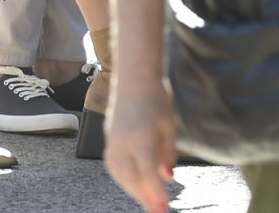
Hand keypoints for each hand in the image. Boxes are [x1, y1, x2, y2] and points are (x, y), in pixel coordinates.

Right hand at [104, 77, 177, 211]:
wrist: (134, 77)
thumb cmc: (156, 99)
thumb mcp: (169, 127)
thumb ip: (168, 154)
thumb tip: (168, 176)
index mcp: (140, 139)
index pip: (147, 175)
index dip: (156, 194)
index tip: (164, 210)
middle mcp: (123, 142)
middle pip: (131, 178)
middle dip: (144, 197)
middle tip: (158, 210)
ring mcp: (113, 140)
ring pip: (118, 173)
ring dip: (132, 189)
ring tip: (146, 199)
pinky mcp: (109, 137)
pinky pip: (112, 164)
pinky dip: (122, 177)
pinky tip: (133, 182)